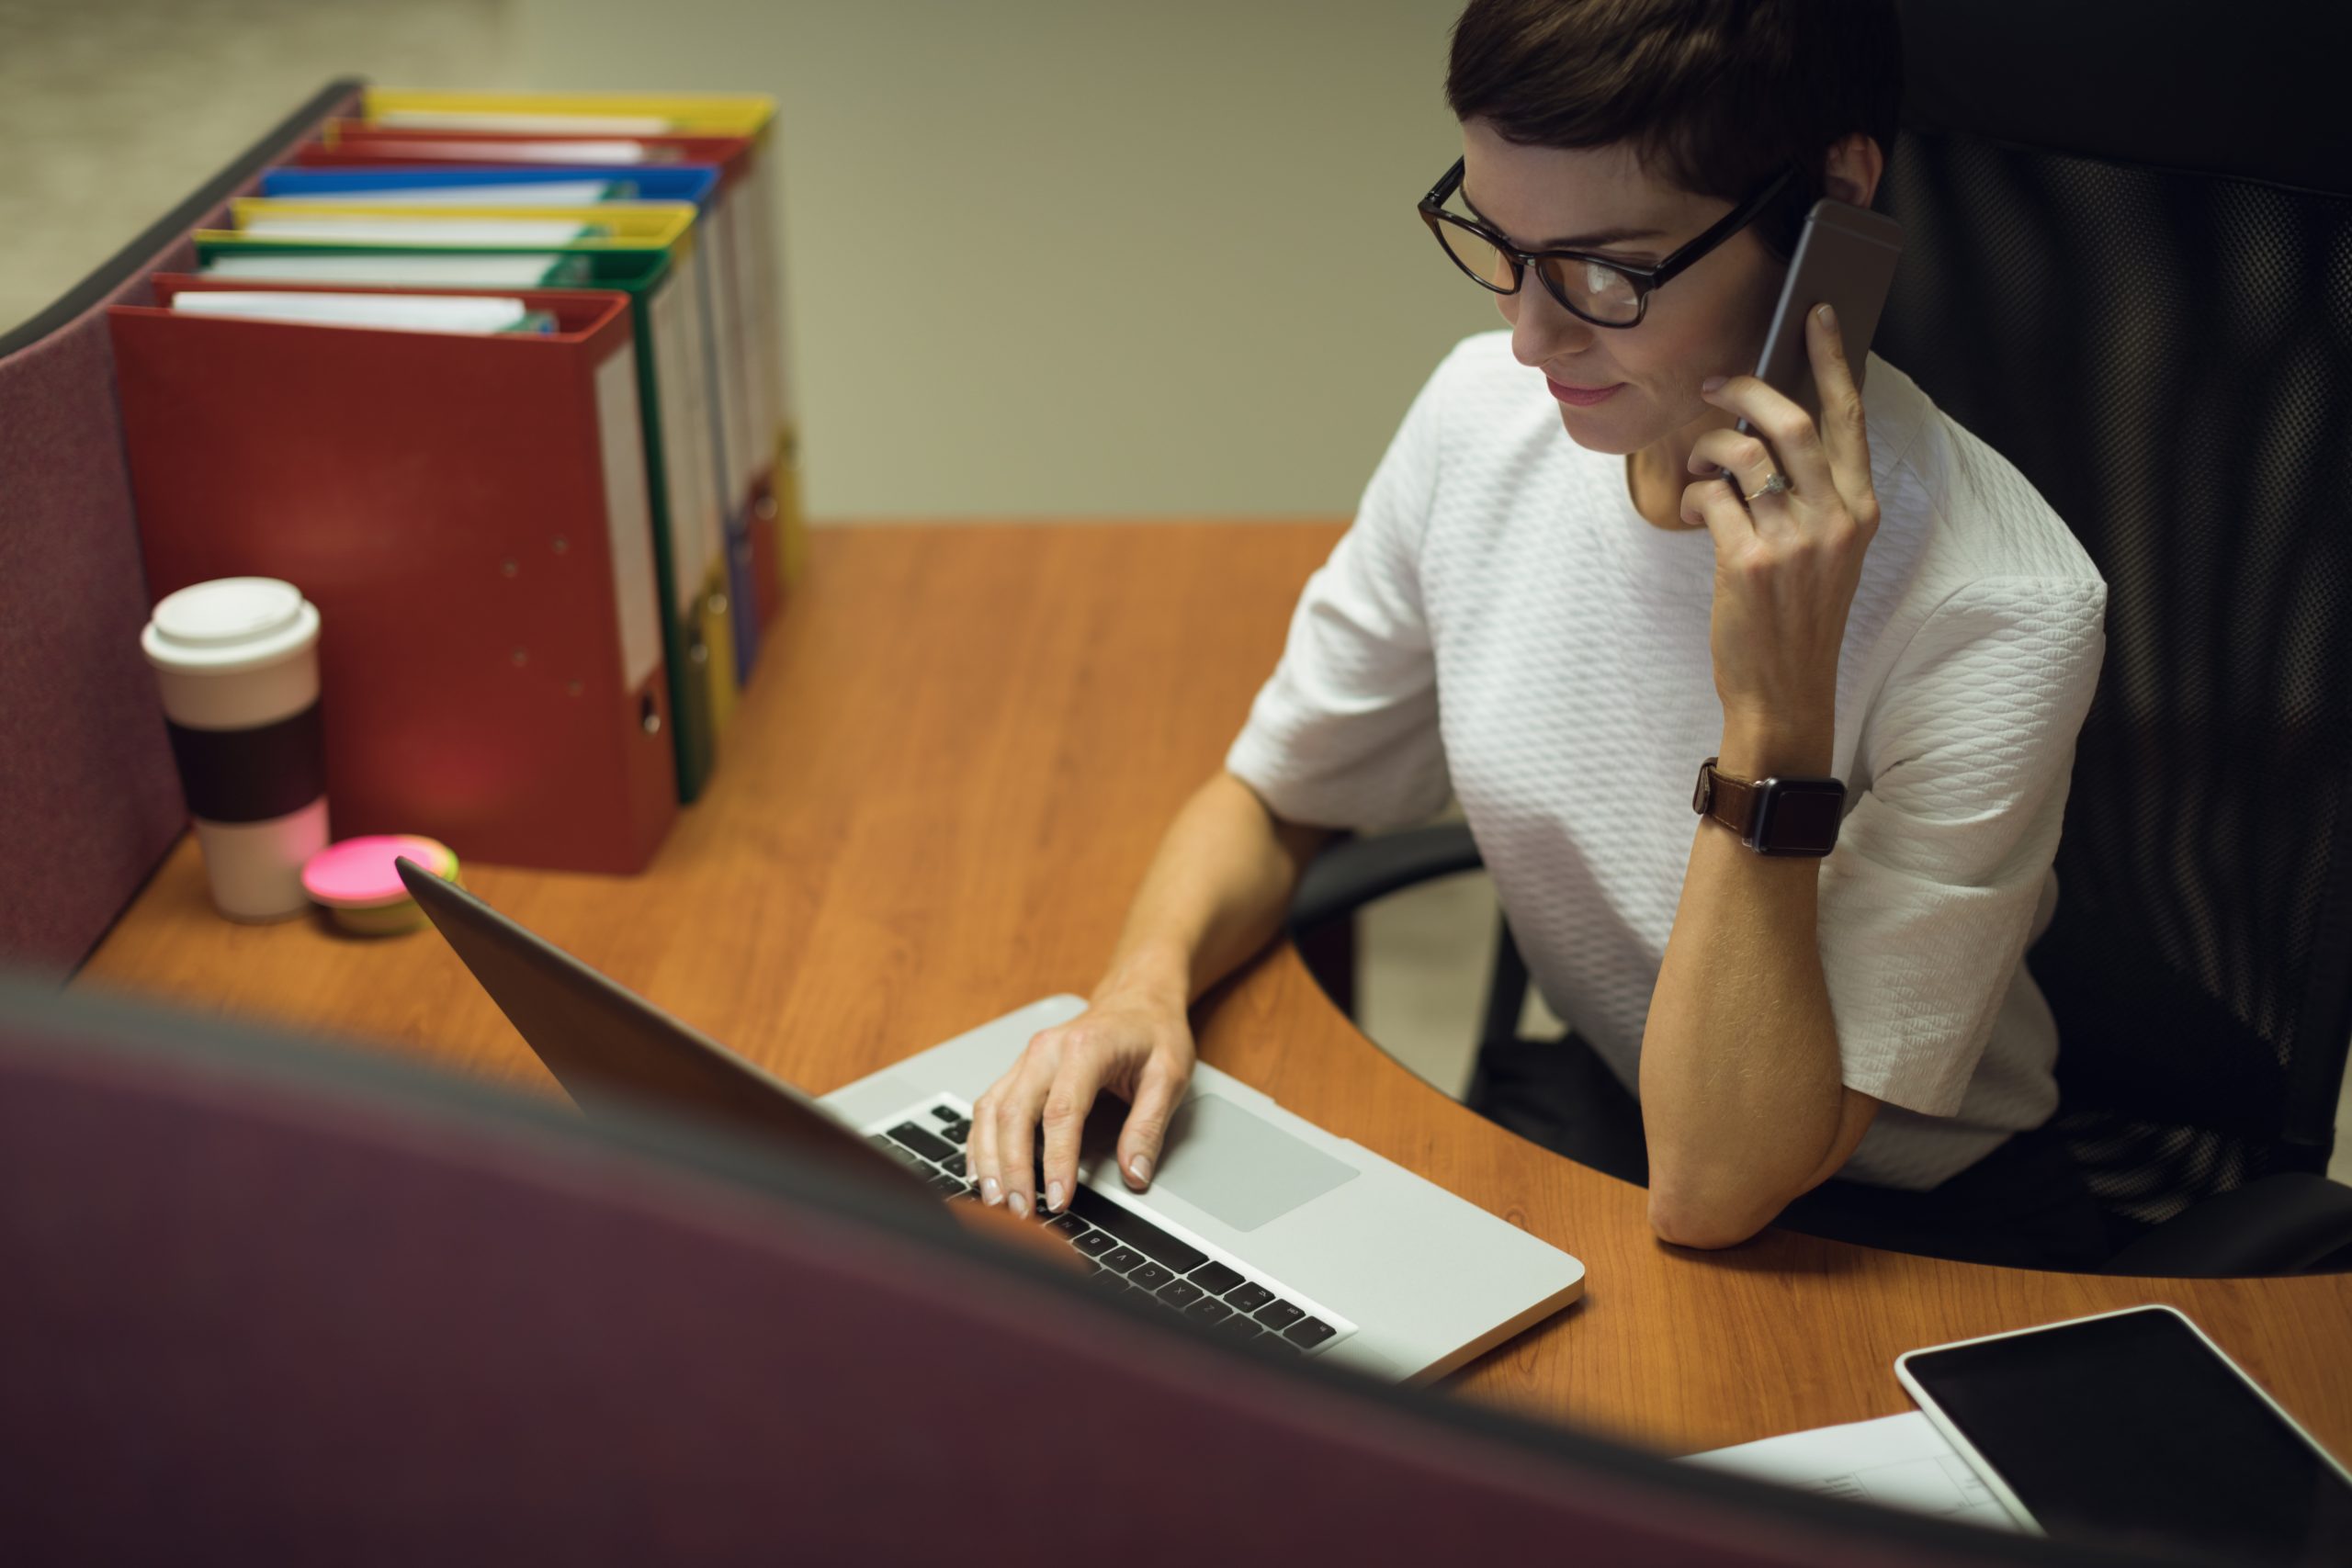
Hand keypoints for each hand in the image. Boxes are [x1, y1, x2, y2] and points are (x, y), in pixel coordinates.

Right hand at [965, 985, 1194, 1219]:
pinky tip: (982, 1172)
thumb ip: (1149, 1126)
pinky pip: (988, 1107)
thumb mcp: (1169, 1075)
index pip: (1062, 1112)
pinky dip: (980, 1142)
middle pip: (1014, 1114)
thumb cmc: (1153, 1032)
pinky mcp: (1019, 1071)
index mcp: (1085, 1048)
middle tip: (1020, 1213)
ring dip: (988, 1160)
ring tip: (996, 1201)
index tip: (1058, 1200)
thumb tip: (1135, 1174)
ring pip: (991, 1111)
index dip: (1056, 1161)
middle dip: (1012, 1169)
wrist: (1136, 998)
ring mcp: (1027, 1059)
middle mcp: (1046, 1050)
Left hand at [1680, 303, 1879, 773]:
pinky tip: (1692, 510)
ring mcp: (1794, 540)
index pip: (1849, 416)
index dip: (1830, 359)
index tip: (1815, 315)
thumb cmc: (1796, 616)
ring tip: (1698, 463)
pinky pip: (1710, 497)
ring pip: (1743, 451)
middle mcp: (1836, 517)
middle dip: (1746, 388)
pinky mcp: (1748, 561)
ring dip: (1708, 446)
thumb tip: (1766, 427)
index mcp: (1861, 508)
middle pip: (1790, 419)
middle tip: (1717, 384)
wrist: (1785, 691)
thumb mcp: (1826, 551)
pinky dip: (1691, 494)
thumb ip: (1812, 492)